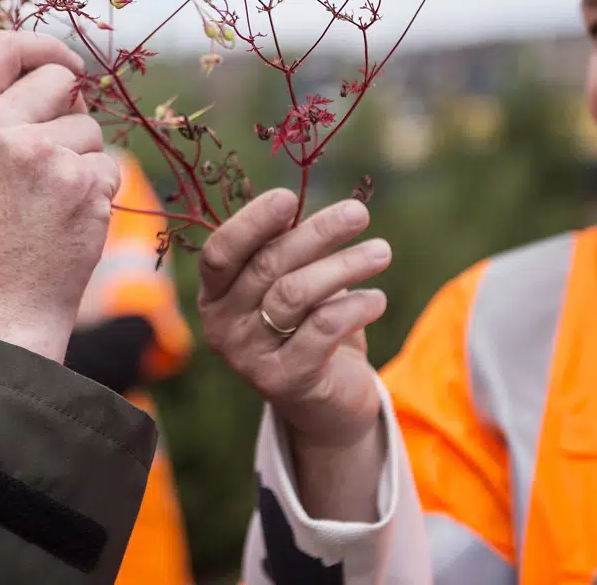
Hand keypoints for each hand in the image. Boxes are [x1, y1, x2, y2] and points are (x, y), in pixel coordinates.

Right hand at [0, 31, 120, 362]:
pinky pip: (108, 163)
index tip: (65, 65)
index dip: (41, 46)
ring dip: (83, 158)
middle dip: (69, 110)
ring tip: (49, 202)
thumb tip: (56, 67)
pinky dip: (99, 191)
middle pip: (58, 78)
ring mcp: (36, 153)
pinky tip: (68, 221)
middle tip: (50, 160)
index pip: (1, 44)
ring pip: (89, 125)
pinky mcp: (78, 181)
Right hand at [198, 189, 390, 518]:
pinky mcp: (284, 381)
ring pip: (295, 294)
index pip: (221, 251)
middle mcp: (222, 326)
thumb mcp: (289, 281)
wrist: (324, 400)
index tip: (289, 197)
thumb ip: (285, 248)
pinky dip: (355, 307)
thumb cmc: (306, 324)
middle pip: (267, 266)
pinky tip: (377, 298)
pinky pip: (322, 329)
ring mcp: (248, 357)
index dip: (252, 222)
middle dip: (317, 233)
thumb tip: (299, 204)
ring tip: (381, 252)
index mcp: (214, 294)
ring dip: (344, 265)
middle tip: (358, 213)